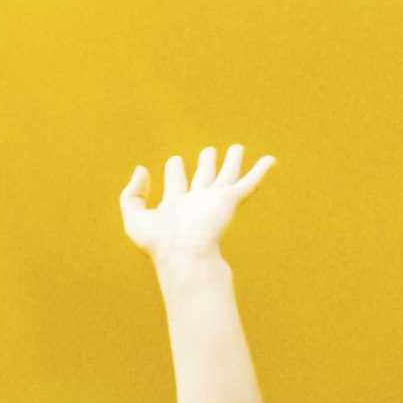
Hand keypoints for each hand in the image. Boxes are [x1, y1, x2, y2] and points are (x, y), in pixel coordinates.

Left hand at [120, 145, 274, 264]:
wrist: (184, 255)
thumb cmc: (159, 243)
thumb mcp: (134, 218)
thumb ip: (132, 193)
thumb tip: (142, 169)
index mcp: (175, 206)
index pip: (176, 182)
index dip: (175, 170)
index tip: (175, 162)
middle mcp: (196, 202)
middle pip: (203, 177)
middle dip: (206, 163)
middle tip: (208, 152)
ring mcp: (214, 201)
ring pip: (226, 175)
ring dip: (231, 161)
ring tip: (236, 148)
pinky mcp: (230, 201)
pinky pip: (249, 182)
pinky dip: (260, 171)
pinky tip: (270, 160)